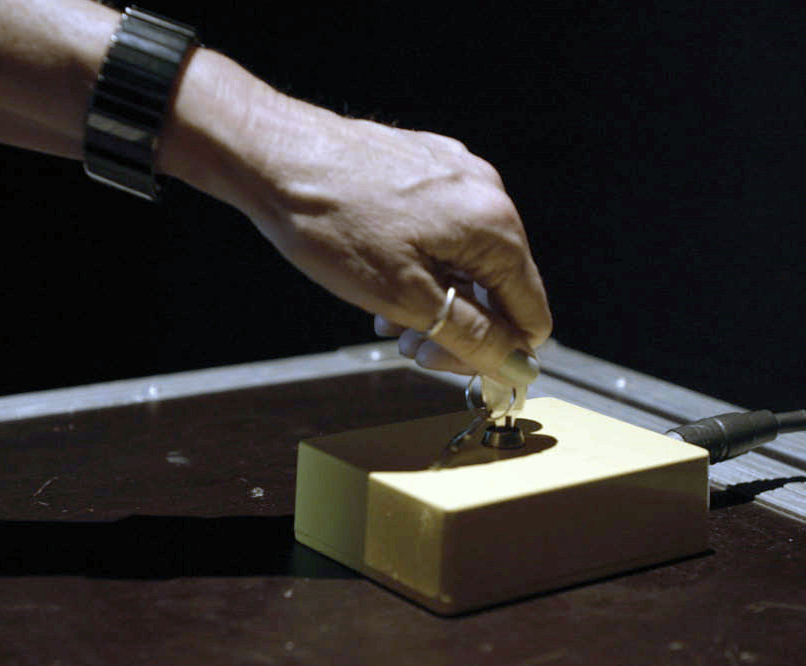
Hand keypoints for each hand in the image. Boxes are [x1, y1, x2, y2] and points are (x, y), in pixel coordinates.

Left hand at [162, 50, 551, 384]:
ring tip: (387, 317)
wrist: (272, 155)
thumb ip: (472, 336)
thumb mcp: (406, 299)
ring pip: (467, 260)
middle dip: (460, 327)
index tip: (461, 371)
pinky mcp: (423, 163)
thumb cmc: (331, 221)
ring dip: (437, 300)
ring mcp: (454, 171)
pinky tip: (381, 278)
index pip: (532, 313)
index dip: (502, 355)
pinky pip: (442, 229)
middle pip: (500, 287)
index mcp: (494, 225)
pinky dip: (421, 263)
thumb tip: (517, 364)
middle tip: (412, 349)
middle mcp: (485, 190)